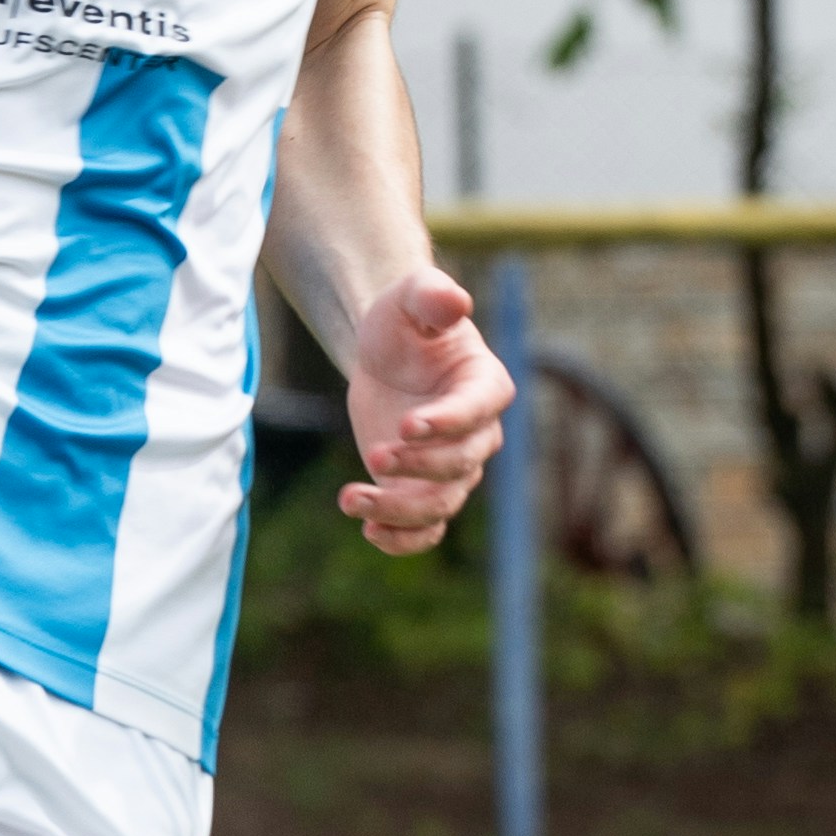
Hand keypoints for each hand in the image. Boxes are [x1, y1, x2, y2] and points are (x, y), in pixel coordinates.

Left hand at [336, 265, 510, 555]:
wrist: (385, 355)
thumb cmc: (405, 321)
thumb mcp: (411, 296)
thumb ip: (432, 295)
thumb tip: (456, 301)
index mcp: (485, 385)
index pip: (477, 412)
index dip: (447, 423)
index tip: (406, 425)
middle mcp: (478, 434)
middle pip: (461, 465)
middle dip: (419, 466)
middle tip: (377, 454)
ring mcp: (451, 467)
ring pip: (441, 504)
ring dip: (399, 511)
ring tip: (350, 499)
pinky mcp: (422, 490)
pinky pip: (426, 529)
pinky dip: (402, 539)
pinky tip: (368, 531)